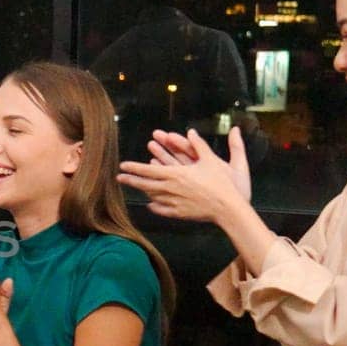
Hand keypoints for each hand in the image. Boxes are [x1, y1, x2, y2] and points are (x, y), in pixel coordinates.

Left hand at [117, 127, 251, 221]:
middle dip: (131, 180)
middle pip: (145, 184)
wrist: (227, 208)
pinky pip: (162, 210)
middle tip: (119, 178)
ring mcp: (173, 203)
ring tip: (134, 187)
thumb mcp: (211, 160)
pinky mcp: (179, 214)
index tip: (123, 165)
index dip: (134, 167)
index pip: (148, 170)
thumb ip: (199, 145)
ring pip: (152, 196)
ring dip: (142, 191)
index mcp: (175, 174)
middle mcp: (170, 189)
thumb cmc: (221, 184)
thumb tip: (191, 131)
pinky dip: (154, 207)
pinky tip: (150, 205)